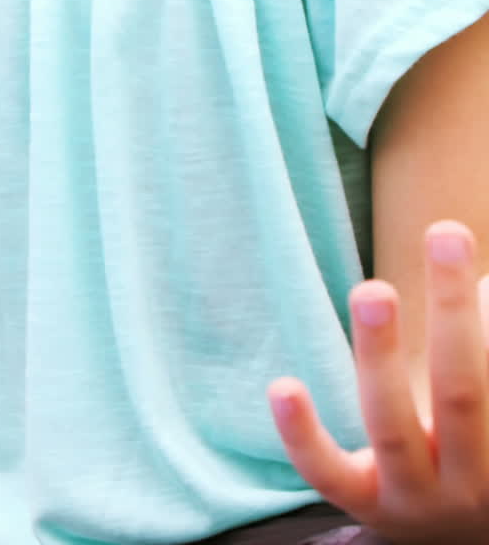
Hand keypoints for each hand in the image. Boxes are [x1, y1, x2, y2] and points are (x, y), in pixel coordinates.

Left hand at [268, 221, 488, 543]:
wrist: (461, 532)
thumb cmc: (477, 440)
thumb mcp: (488, 398)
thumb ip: (485, 335)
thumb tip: (485, 276)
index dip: (473, 307)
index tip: (461, 236)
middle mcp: (470, 477)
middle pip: (462, 390)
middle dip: (454, 310)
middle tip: (445, 235)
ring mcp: (414, 498)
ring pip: (393, 425)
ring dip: (382, 353)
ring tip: (373, 289)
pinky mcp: (363, 506)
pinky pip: (329, 475)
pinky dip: (302, 434)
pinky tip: (282, 387)